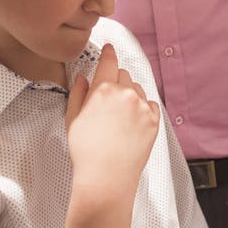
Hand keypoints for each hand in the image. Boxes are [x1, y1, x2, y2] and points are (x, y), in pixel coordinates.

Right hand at [64, 43, 159, 190]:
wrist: (107, 178)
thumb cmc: (87, 153)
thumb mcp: (72, 119)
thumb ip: (78, 93)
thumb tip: (82, 78)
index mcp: (103, 90)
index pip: (108, 62)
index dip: (108, 53)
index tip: (110, 49)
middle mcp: (125, 94)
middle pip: (123, 75)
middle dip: (115, 82)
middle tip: (107, 102)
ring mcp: (142, 107)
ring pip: (137, 89)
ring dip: (129, 95)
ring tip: (118, 119)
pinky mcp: (154, 120)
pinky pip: (150, 105)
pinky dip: (142, 109)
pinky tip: (131, 124)